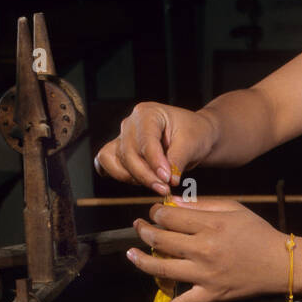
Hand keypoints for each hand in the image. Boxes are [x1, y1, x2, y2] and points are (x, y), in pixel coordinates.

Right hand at [94, 102, 214, 195]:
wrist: (194, 135)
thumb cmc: (194, 133)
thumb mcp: (192, 143)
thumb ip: (177, 160)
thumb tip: (167, 180)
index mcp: (148, 113)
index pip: (146, 141)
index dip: (155, 163)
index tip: (167, 179)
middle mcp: (130, 123)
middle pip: (128, 153)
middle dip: (146, 175)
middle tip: (165, 189)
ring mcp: (123, 137)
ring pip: (115, 161)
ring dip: (134, 178)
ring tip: (157, 185)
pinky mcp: (120, 150)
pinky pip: (107, 163)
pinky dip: (119, 175)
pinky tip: (138, 182)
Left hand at [127, 196, 288, 301]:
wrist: (280, 263)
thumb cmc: (257, 232)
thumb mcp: (233, 209)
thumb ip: (202, 205)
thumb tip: (172, 203)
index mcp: (210, 226)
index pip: (169, 217)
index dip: (156, 212)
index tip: (155, 212)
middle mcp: (204, 250)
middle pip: (161, 239)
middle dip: (144, 230)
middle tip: (139, 227)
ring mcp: (205, 275)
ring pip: (163, 268)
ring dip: (141, 260)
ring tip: (131, 253)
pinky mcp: (211, 294)